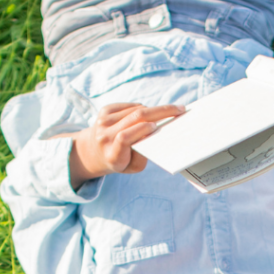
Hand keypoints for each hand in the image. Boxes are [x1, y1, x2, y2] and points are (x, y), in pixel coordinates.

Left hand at [69, 103, 183, 189]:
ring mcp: (103, 121)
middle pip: (135, 118)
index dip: (141, 130)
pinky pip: (130, 106)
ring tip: (164, 114)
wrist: (94, 152)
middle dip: (160, 111)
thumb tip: (152, 132)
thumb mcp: (132, 167)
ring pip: (135, 110)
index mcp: (112, 154)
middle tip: (179, 109)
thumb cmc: (120, 161)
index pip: (125, 137)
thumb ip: (143, 155)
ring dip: (151, 111)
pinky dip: (140, 110)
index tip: (156, 127)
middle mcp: (105, 136)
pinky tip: (143, 117)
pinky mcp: (105, 110)